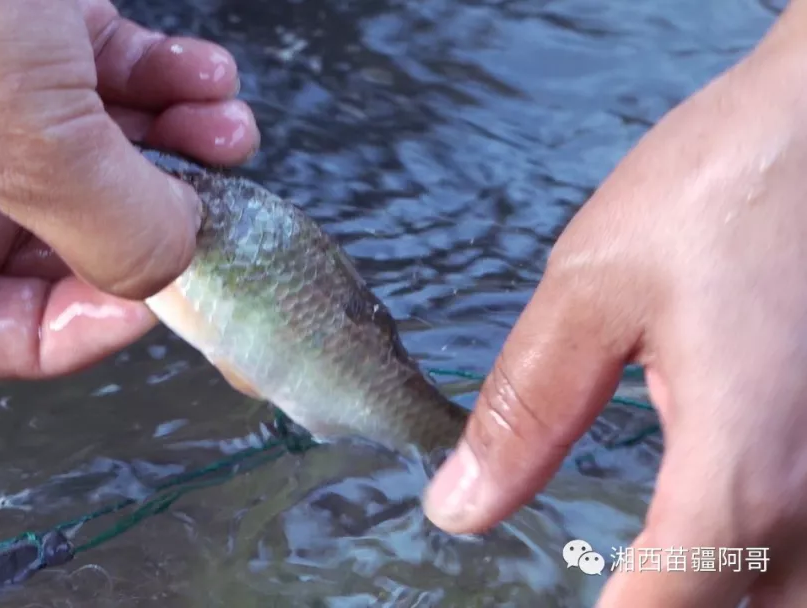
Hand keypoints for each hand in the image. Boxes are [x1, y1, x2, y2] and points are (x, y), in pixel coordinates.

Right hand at [0, 0, 258, 377]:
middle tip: (207, 211)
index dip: (62, 335)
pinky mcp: (28, 32)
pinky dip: (169, 84)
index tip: (142, 300)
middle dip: (144, 223)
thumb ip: (115, 233)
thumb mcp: (28, 145)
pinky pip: (109, 84)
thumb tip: (178, 258)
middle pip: (53, 245)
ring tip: (230, 129)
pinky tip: (211, 77)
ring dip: (178, 150)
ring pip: (97, 163)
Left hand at [423, 3, 806, 606]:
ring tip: (651, 573)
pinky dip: (767, 564)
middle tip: (605, 587)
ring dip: (731, 597)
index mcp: (744, 467)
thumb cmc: (729, 185)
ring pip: (797, 594)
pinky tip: (723, 539)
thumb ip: (528, 410)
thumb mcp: (599, 291)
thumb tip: (458, 508)